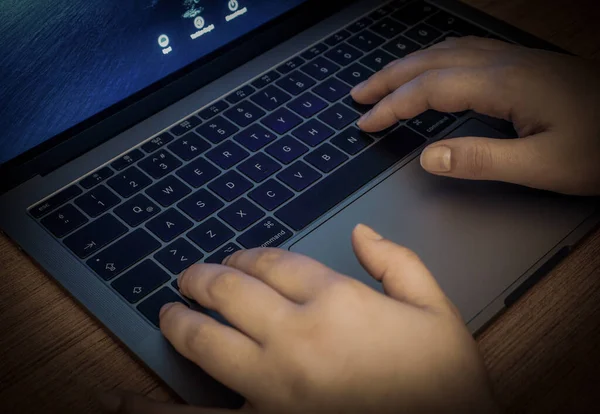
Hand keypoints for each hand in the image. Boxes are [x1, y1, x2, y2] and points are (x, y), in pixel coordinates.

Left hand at [99, 225, 498, 413]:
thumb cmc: (446, 385)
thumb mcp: (436, 311)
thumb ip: (398, 263)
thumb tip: (362, 234)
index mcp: (337, 302)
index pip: (275, 263)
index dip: (251, 256)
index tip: (241, 258)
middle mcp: (298, 338)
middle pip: (232, 291)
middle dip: (205, 278)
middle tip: (190, 275)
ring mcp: (275, 385)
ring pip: (206, 341)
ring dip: (182, 320)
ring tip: (170, 311)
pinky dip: (154, 411)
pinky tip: (121, 405)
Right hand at [352, 36, 599, 195]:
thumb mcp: (542, 165)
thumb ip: (482, 160)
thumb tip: (429, 157)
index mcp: (502, 85)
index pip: (429, 90)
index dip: (392, 106)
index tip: (366, 124)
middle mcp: (503, 64)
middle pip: (430, 62)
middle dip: (388, 78)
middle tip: (358, 96)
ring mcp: (513, 59)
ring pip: (445, 51)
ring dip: (408, 65)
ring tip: (383, 81)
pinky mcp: (522, 64)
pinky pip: (464, 51)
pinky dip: (434, 58)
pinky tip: (431, 67)